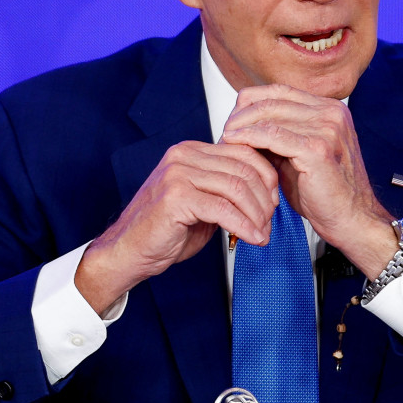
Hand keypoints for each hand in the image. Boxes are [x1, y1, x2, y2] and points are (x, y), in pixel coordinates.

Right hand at [75, 140, 278, 313]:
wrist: (128, 251)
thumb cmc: (164, 230)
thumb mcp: (202, 202)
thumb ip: (226, 190)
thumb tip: (266, 192)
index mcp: (191, 151)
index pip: (243, 152)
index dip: (266, 177)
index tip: (273, 202)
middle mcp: (184, 155)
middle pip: (244, 169)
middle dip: (264, 199)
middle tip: (270, 222)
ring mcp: (178, 174)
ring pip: (236, 188)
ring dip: (256, 215)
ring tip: (262, 233)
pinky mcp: (176, 197)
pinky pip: (223, 210)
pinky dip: (244, 226)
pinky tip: (252, 238)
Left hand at [220, 84, 396, 278]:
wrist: (351, 220)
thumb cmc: (326, 194)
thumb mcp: (298, 155)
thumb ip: (278, 136)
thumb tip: (243, 125)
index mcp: (330, 109)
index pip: (279, 91)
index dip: (251, 103)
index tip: (233, 120)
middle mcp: (332, 113)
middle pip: (272, 98)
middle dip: (242, 114)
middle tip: (224, 131)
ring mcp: (327, 128)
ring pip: (269, 113)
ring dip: (241, 126)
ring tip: (225, 139)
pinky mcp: (318, 148)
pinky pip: (272, 134)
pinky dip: (248, 137)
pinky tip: (234, 143)